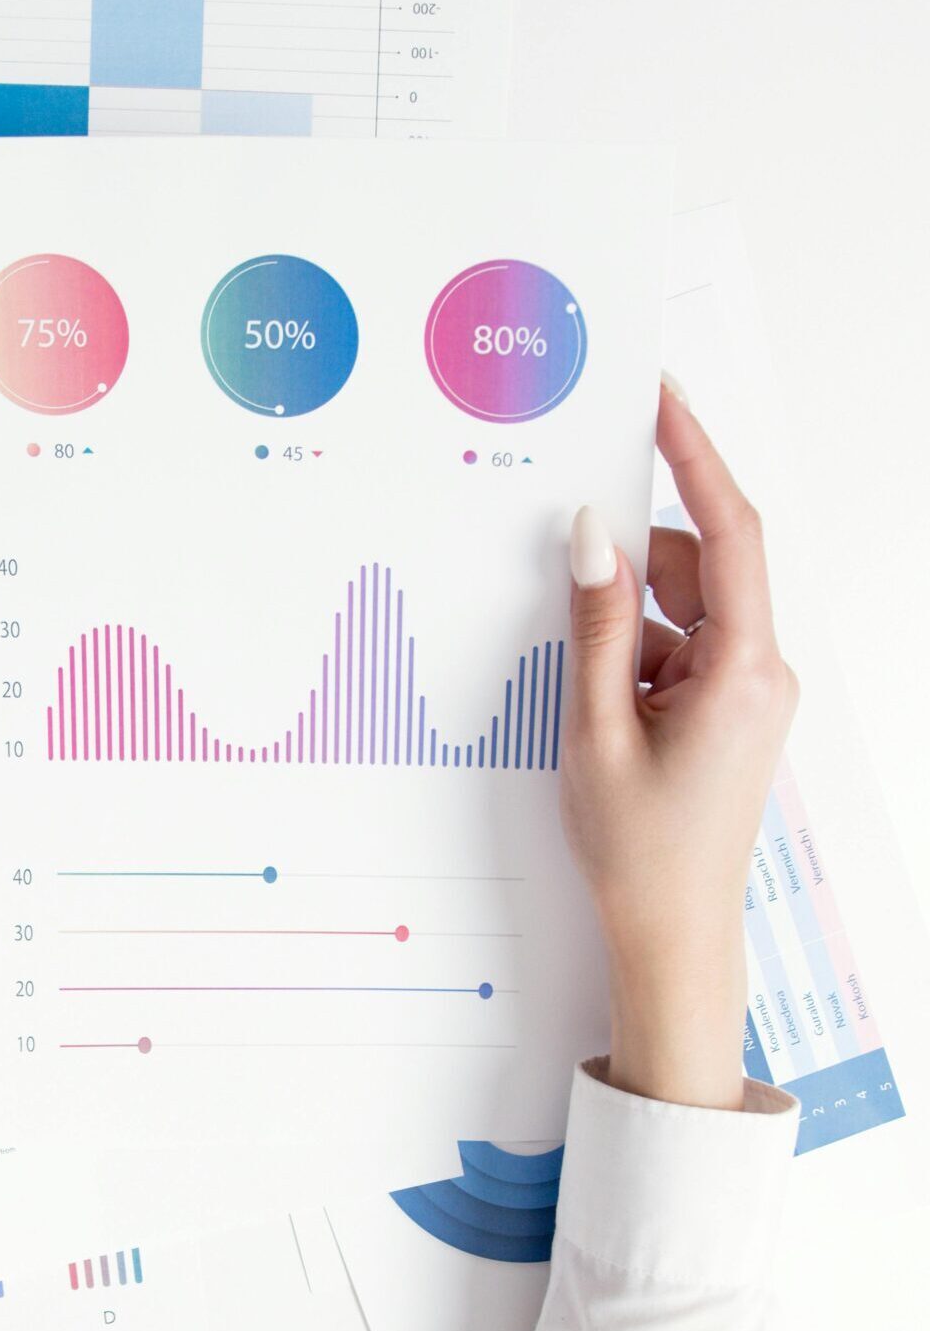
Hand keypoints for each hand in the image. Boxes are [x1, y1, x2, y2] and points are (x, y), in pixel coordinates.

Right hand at [561, 382, 797, 1110]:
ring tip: (592, 698)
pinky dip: (639, 657)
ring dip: (632, 627)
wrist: (672, 934)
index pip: (730, 531)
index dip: (696, 455)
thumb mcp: (597, 729)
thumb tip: (591, 531)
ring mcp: (750, 691)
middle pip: (702, 569)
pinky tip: (606, 708)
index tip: (662, 397)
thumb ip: (596, 621)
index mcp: (743, 669)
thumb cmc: (639, 849)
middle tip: (568, 589)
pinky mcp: (731, 709)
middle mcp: (762, 670)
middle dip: (635, 570)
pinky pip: (683, 648)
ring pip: (687, 610)